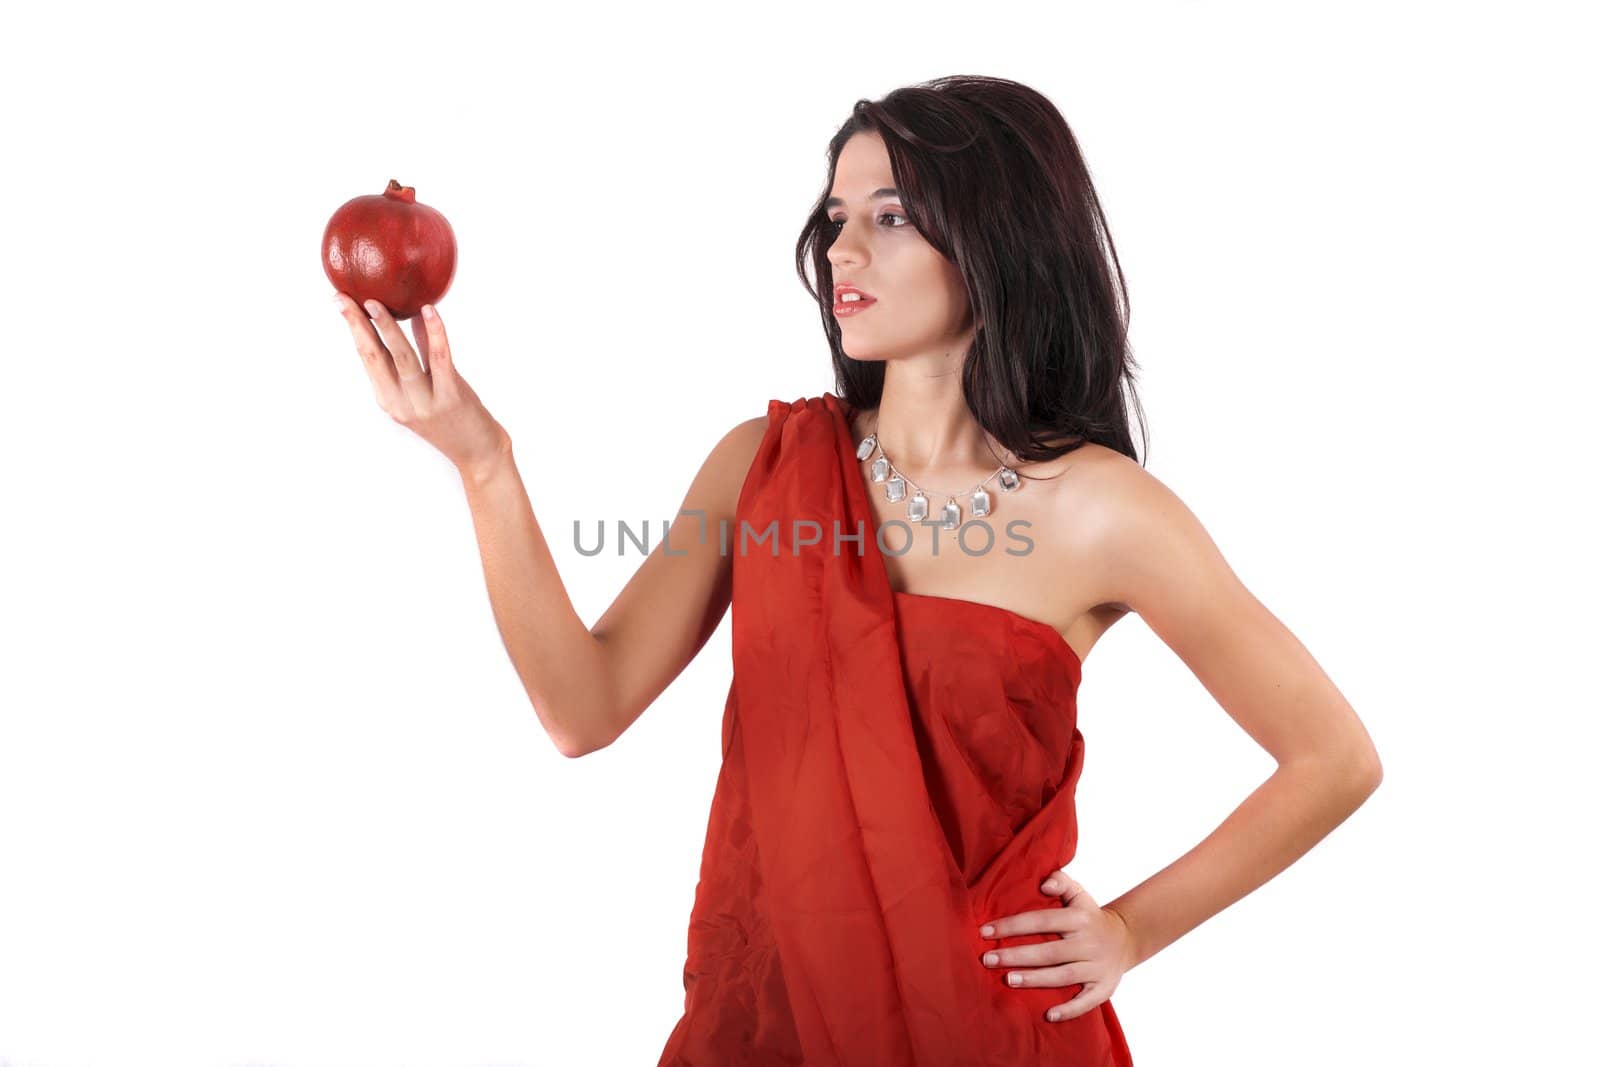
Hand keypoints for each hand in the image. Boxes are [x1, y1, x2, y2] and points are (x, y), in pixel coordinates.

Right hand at [335, 292, 511, 479]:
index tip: (341, 302)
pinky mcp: (450, 396)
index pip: (366, 358)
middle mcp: (401, 402)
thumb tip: (413, 315)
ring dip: (387, 327)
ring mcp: (425, 401)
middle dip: (358, 325)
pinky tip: (428, 311)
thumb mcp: (424, 391)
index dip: (353, 328)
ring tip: (375, 302)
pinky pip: (439, 358)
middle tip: (346, 299)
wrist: (478, 454)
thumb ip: (416, 356)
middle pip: (374, 357)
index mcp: (389, 399)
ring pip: (401, 357)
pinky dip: (434, 332)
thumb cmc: (452, 420)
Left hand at [976, 869, 1136, 1022]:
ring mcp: (1097, 967)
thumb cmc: (1089, 916)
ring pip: (1063, 976)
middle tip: (987, 960)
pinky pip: (1087, 1002)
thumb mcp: (1079, 894)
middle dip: (1016, 956)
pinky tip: (1048, 1015)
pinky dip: (1069, 1010)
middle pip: (1049, 952)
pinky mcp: (1104, 988)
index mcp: (1080, 918)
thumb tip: (1044, 884)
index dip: (1012, 926)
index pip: (1041, 921)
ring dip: (1034, 980)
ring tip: (1008, 979)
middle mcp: (1089, 943)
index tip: (985, 932)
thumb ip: (1060, 882)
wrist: (1126, 939)